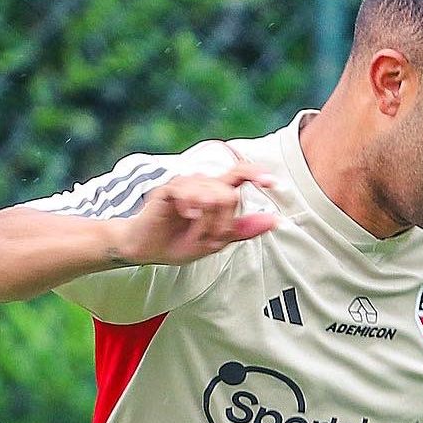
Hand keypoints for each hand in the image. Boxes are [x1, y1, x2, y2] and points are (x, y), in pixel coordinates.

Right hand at [117, 164, 278, 264]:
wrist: (147, 249)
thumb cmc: (178, 242)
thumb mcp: (216, 241)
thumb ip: (243, 229)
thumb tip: (275, 220)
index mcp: (216, 193)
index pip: (240, 173)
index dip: (257, 174)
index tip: (273, 183)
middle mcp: (203, 184)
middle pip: (229, 195)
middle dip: (223, 224)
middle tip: (210, 239)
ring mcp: (185, 185)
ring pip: (212, 197)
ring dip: (206, 223)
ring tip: (194, 233)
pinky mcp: (168, 189)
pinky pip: (189, 193)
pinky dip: (192, 209)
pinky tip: (187, 216)